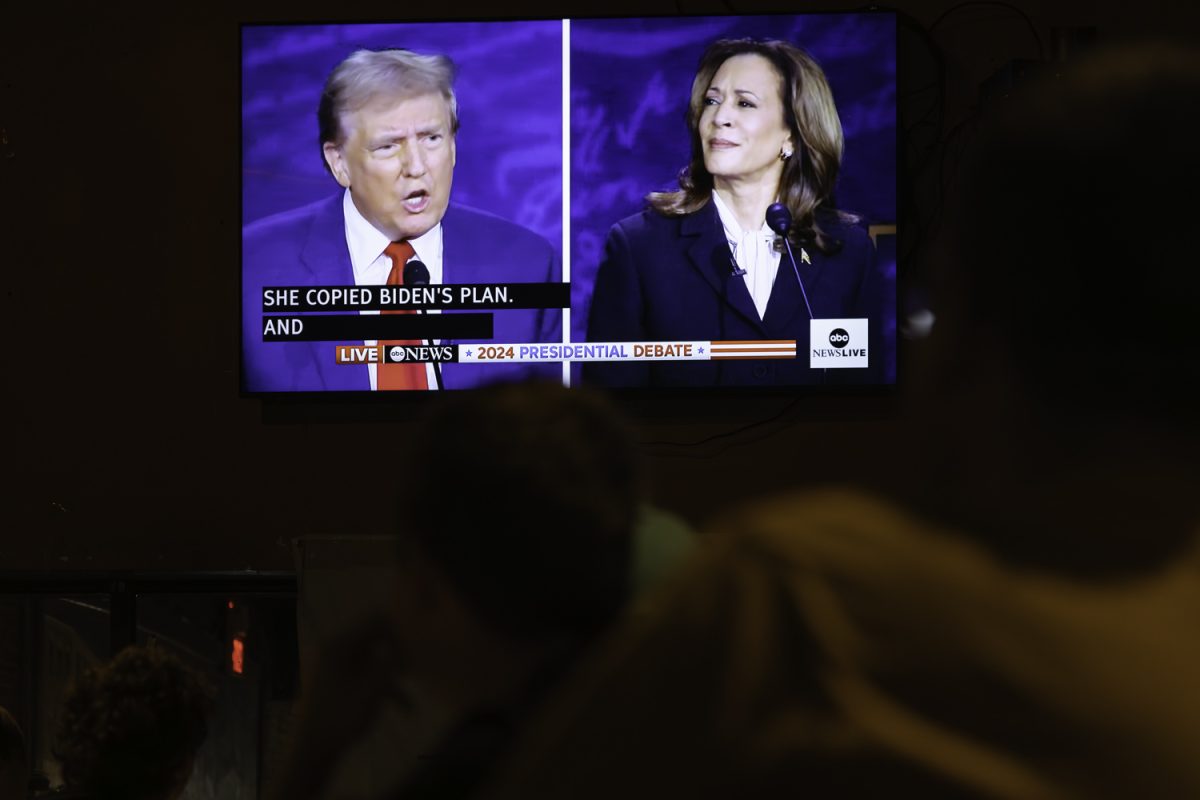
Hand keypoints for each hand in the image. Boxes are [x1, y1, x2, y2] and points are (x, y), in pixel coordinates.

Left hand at [270, 613, 407, 799]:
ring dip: (393, 676)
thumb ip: (389, 660)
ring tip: (413, 694)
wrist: (312, 751)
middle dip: (397, 653)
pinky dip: (382, 687)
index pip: (374, 621)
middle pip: (374, 639)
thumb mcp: (373, 688)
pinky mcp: (336, 682)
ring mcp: (333, 666)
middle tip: (418, 668)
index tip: (416, 645)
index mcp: (337, 645)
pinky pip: (364, 675)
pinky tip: (405, 709)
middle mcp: (333, 649)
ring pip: (372, 660)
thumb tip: (402, 637)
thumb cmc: (341, 717)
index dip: (398, 629)